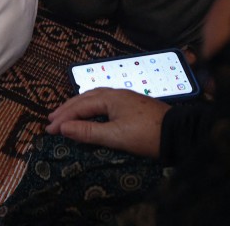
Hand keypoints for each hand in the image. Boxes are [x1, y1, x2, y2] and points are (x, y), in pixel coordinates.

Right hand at [45, 88, 168, 157]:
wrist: (181, 134)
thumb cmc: (147, 134)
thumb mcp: (116, 136)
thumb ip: (88, 132)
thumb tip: (62, 128)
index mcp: (109, 97)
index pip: (79, 106)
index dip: (63, 118)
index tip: (49, 130)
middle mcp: (115, 92)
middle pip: (84, 98)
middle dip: (66, 110)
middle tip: (51, 120)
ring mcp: (125, 97)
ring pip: (94, 98)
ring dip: (77, 107)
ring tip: (65, 115)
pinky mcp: (132, 104)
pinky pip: (103, 101)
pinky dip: (90, 107)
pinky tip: (91, 112)